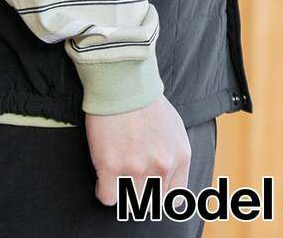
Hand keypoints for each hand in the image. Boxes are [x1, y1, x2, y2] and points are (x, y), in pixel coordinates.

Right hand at [86, 93, 190, 207]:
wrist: (122, 81)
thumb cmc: (145, 100)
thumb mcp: (174, 127)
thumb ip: (174, 155)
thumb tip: (168, 176)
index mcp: (180, 156)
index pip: (174, 199)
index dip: (158, 195)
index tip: (148, 188)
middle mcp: (163, 166)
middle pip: (151, 202)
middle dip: (139, 192)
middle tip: (128, 177)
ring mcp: (138, 169)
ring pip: (129, 203)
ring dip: (120, 190)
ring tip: (115, 173)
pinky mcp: (112, 168)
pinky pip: (107, 198)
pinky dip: (103, 189)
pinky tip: (102, 175)